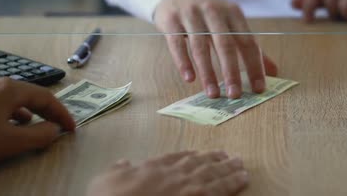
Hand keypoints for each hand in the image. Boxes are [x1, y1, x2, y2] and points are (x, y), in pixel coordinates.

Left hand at [0, 76, 75, 161]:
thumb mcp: (10, 141)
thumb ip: (38, 135)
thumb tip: (55, 129)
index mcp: (11, 89)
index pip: (46, 97)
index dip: (62, 113)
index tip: (71, 127)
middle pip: (30, 94)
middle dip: (46, 110)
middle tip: (58, 125)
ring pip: (12, 96)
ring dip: (27, 109)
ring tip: (32, 123)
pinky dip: (9, 109)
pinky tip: (4, 120)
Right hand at [87, 151, 247, 195]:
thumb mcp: (105, 180)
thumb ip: (118, 169)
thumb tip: (123, 162)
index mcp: (153, 167)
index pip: (175, 158)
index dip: (189, 156)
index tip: (199, 154)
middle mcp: (173, 174)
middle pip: (199, 164)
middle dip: (216, 160)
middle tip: (230, 156)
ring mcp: (188, 188)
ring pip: (214, 175)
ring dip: (229, 169)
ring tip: (241, 165)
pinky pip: (219, 191)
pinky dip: (232, 184)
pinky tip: (241, 180)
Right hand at [154, 0, 277, 98]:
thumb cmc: (209, 16)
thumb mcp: (230, 24)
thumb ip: (249, 46)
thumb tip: (274, 72)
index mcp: (233, 12)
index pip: (247, 41)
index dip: (254, 65)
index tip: (258, 88)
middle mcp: (213, 11)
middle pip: (225, 44)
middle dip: (231, 71)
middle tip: (234, 95)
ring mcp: (191, 14)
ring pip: (200, 46)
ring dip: (207, 73)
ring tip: (213, 94)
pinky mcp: (171, 20)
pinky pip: (178, 44)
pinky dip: (184, 62)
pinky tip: (190, 78)